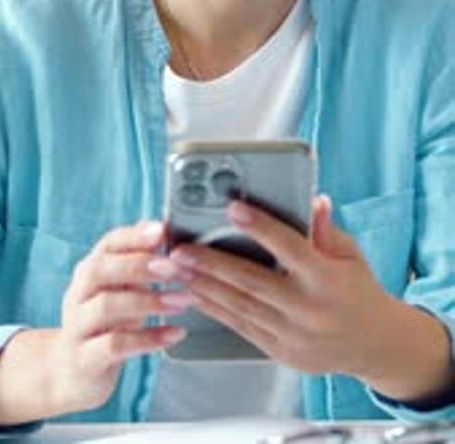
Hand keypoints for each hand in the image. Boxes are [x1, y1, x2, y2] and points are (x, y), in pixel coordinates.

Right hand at [48, 220, 190, 413]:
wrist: (71, 372)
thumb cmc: (106, 323)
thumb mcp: (120, 289)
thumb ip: (138, 260)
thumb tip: (163, 228)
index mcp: (90, 271)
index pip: (108, 244)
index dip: (135, 236)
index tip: (163, 232)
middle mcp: (78, 294)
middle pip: (100, 270)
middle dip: (140, 266)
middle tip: (175, 269)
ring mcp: (77, 327)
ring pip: (106, 306)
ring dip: (148, 301)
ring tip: (182, 301)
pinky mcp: (84, 360)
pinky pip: (115, 345)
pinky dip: (148, 338)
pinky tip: (175, 333)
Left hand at [167, 196, 408, 378]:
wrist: (374, 345)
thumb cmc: (359, 291)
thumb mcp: (350, 254)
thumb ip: (325, 229)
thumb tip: (312, 199)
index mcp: (327, 278)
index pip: (289, 247)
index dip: (260, 227)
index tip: (233, 210)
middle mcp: (308, 308)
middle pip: (252, 281)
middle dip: (211, 263)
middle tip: (181, 249)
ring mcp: (293, 334)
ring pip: (240, 306)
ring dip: (204, 286)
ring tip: (178, 270)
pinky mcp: (281, 352)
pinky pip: (242, 328)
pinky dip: (216, 310)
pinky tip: (197, 294)